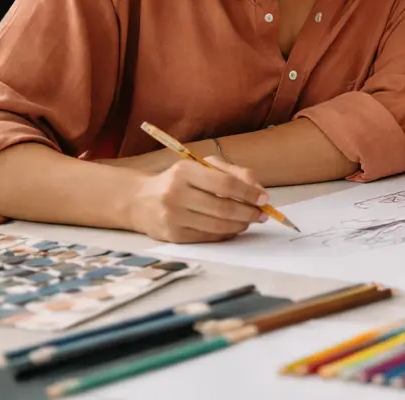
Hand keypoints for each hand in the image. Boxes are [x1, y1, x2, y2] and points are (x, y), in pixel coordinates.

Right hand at [124, 157, 268, 242]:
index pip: (225, 184)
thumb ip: (233, 172)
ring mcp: (172, 217)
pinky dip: (225, 234)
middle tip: (262, 214)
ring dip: (240, 225)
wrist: (140, 200)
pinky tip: (234, 229)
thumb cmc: (179, 180)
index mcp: (185, 171)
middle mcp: (176, 194)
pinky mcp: (172, 235)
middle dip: (248, 212)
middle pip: (223, 207)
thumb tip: (259, 190)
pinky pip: (206, 237)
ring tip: (250, 221)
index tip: (264, 199)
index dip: (248, 192)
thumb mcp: (202, 166)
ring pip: (216, 225)